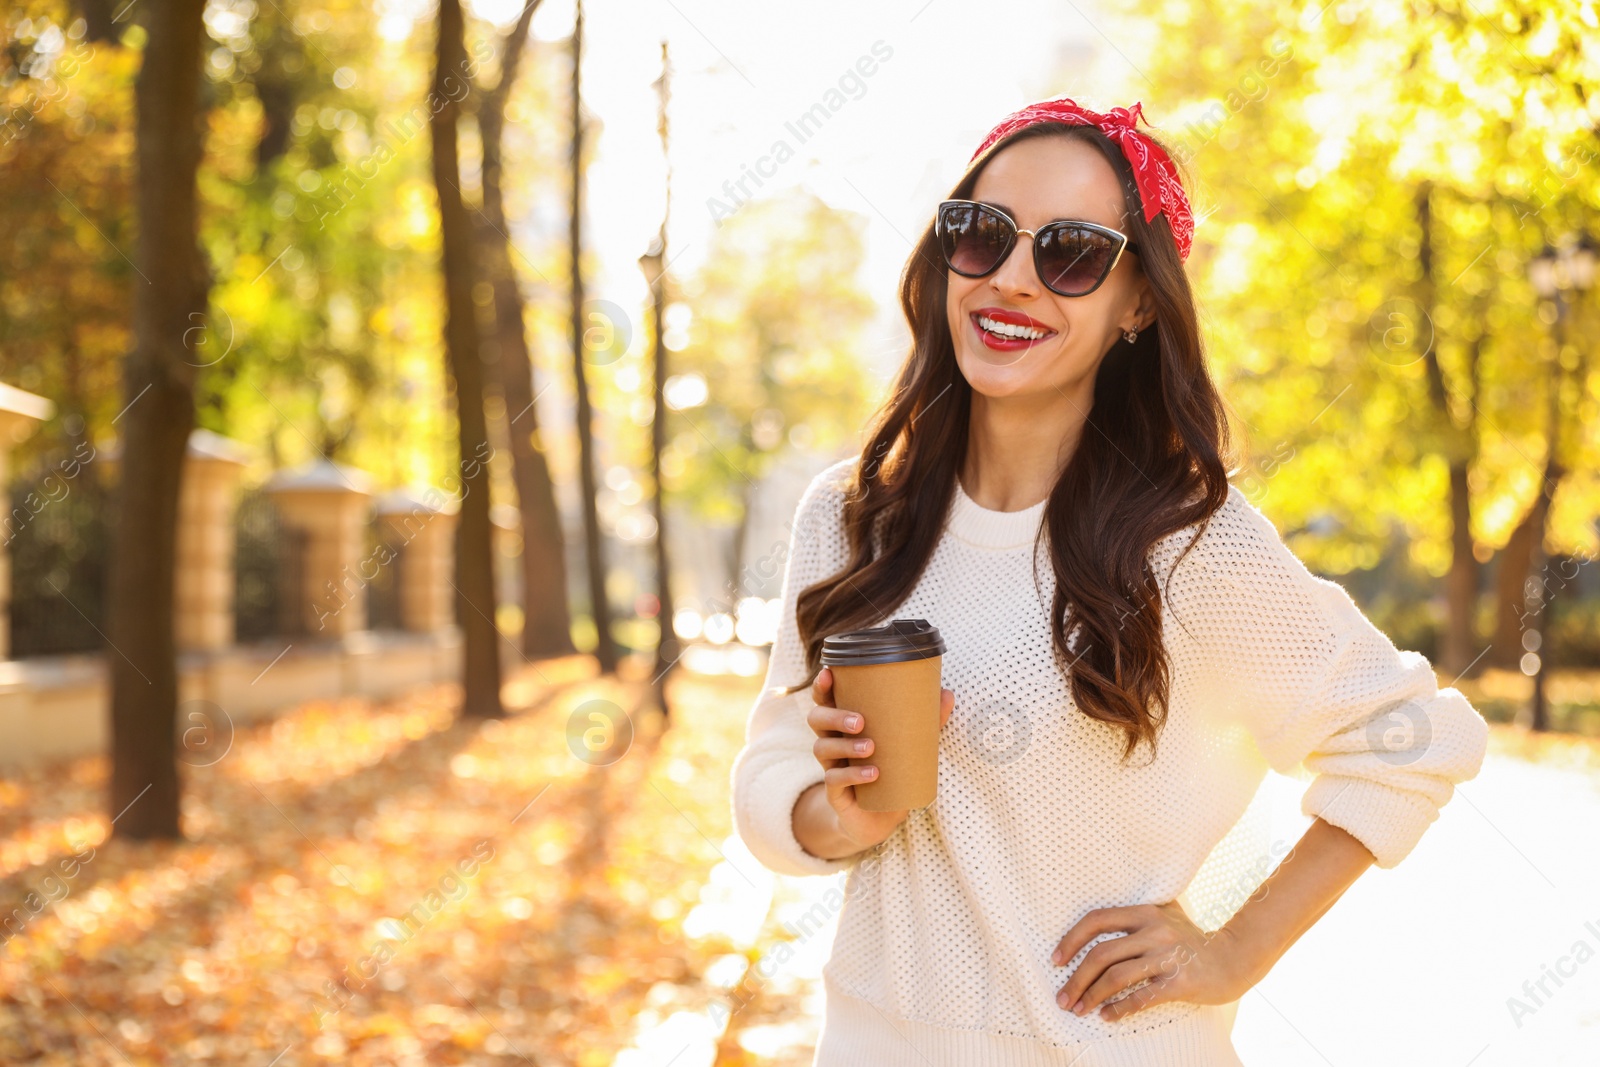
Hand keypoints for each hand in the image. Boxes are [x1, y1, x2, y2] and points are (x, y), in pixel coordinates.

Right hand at [803, 666, 955, 853]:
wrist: (880, 819)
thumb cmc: (891, 771)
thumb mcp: (909, 744)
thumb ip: (927, 720)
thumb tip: (947, 693)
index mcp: (844, 724)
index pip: (825, 699)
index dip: (821, 686)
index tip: (829, 674)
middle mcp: (832, 741)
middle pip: (816, 719)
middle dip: (834, 716)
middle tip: (860, 721)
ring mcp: (830, 767)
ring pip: (822, 748)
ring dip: (845, 746)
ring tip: (871, 748)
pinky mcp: (835, 793)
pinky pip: (834, 780)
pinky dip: (853, 775)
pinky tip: (872, 774)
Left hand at [1050, 901, 1252, 1021]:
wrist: (1234, 958)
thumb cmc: (1191, 939)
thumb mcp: (1165, 915)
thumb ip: (1136, 914)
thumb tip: (1093, 922)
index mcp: (1145, 912)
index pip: (1097, 920)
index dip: (1071, 939)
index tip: (1056, 960)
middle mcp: (1154, 930)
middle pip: (1101, 954)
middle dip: (1076, 978)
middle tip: (1062, 998)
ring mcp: (1168, 956)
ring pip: (1117, 977)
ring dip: (1092, 996)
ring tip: (1079, 1010)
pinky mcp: (1180, 982)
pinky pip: (1142, 997)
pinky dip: (1120, 1008)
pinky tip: (1107, 1016)